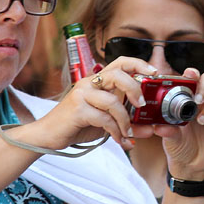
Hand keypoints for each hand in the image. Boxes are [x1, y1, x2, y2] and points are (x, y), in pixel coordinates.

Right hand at [21, 56, 158, 150]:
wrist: (49, 135)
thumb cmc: (77, 125)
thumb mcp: (105, 120)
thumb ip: (125, 120)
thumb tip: (150, 129)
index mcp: (97, 80)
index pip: (120, 62)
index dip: (138, 63)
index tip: (154, 72)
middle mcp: (89, 82)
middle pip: (118, 74)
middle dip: (135, 89)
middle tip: (141, 105)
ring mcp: (82, 94)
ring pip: (113, 102)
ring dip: (126, 121)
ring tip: (128, 134)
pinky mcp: (78, 109)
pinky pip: (104, 119)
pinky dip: (116, 132)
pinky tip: (120, 140)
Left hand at [158, 69, 203, 179]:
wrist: (190, 165)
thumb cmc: (178, 145)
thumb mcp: (169, 138)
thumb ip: (167, 130)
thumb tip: (159, 126)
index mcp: (188, 98)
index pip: (194, 78)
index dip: (193, 73)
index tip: (190, 75)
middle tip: (198, 100)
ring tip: (201, 120)